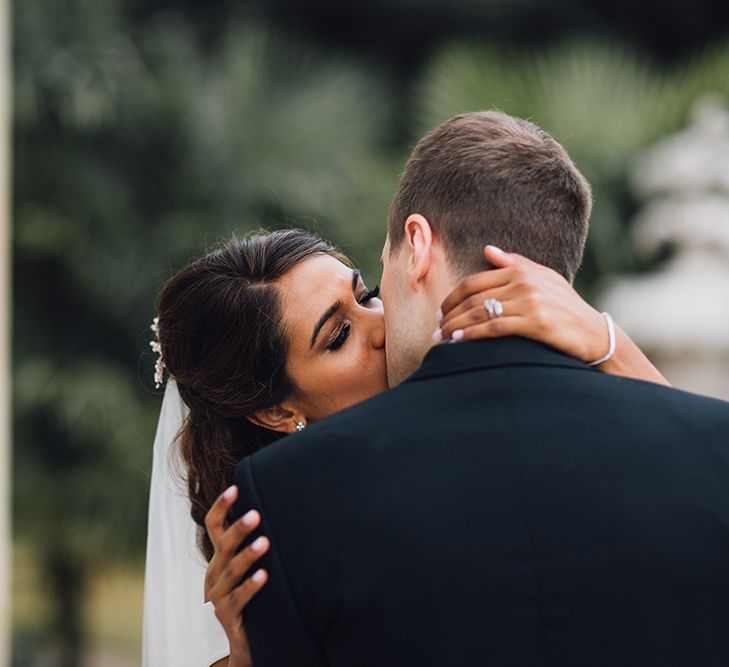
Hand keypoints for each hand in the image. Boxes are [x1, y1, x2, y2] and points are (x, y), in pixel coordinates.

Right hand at [205, 486, 269, 666]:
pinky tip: (264, 576)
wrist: (240, 640)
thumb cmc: (247, 595)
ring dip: (247, 556)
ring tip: (265, 542)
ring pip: (230, 571)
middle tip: (256, 514)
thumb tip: (272, 507)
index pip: (213, 526)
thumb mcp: (243, 567)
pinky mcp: (227, 615)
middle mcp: (215, 573)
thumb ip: (252, 542)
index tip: (235, 488)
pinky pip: (238, 599)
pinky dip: (251, 586)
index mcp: (218, 557)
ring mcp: (218, 595)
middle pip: (223, 545)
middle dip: (238, 529)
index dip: (221, 507)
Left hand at [436, 245, 607, 363]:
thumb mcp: (545, 279)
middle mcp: (524, 283)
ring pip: (480, 313)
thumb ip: (516, 263)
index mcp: (522, 271)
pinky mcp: (535, 322)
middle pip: (473, 298)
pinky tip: (458, 342)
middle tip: (436, 328)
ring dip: (455, 327)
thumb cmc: (566, 308)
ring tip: (441, 339)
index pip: (475, 282)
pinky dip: (472, 335)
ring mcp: (530, 302)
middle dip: (450, 315)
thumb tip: (488, 250)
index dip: (453, 298)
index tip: (440, 312)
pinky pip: (494, 328)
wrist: (595, 334)